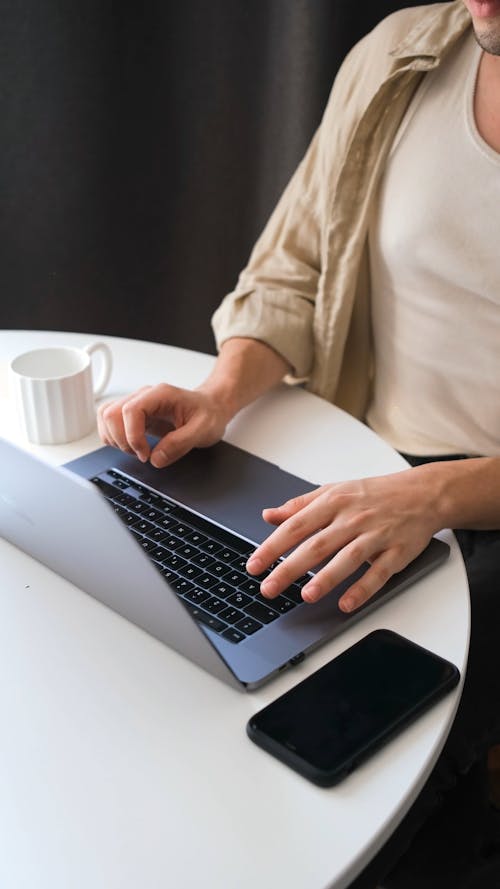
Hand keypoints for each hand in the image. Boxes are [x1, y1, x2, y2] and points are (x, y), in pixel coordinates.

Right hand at [97, 383, 231, 467]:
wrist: (211, 408)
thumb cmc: (208, 414)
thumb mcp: (203, 430)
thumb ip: (180, 444)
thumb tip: (156, 458)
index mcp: (160, 395)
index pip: (130, 410)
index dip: (133, 436)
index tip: (145, 453)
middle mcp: (144, 396)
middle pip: (110, 413)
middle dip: (121, 440)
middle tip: (142, 454)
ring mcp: (137, 404)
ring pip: (105, 416)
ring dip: (115, 439)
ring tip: (137, 451)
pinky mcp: (134, 415)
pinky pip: (110, 422)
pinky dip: (114, 438)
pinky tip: (132, 446)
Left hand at [246, 468, 441, 612]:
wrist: (423, 493)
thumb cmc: (374, 494)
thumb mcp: (334, 490)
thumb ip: (300, 505)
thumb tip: (269, 515)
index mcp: (334, 501)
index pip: (296, 525)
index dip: (273, 546)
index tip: (254, 565)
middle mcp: (353, 518)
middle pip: (317, 544)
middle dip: (290, 567)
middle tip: (269, 588)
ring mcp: (376, 535)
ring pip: (348, 558)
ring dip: (327, 578)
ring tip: (306, 596)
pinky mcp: (396, 552)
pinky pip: (378, 572)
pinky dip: (363, 589)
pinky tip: (346, 603)